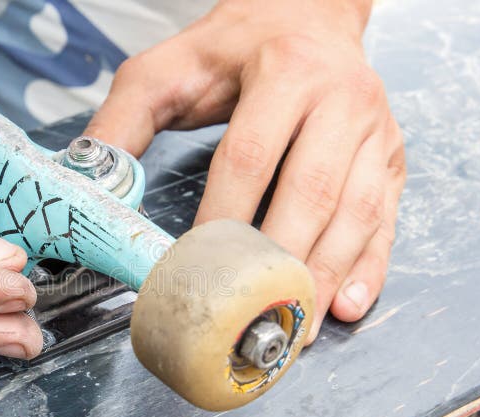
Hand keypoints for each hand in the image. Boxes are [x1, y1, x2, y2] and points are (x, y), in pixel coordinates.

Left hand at [85, 0, 405, 341]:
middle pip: (312, 191)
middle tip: (254, 312)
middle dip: (281, 259)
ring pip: (355, 213)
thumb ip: (123, 122)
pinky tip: (348, 303)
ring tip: (298, 323)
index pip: (248, 157)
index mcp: (283, 72)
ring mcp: (374, 131)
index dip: (222, 216)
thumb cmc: (236, 49)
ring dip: (326, 275)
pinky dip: (369, 267)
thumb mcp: (167, 70)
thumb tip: (89, 184)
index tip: (198, 265)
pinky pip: (385, 218)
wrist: (308, 16)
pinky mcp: (390, 158)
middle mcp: (340, 99)